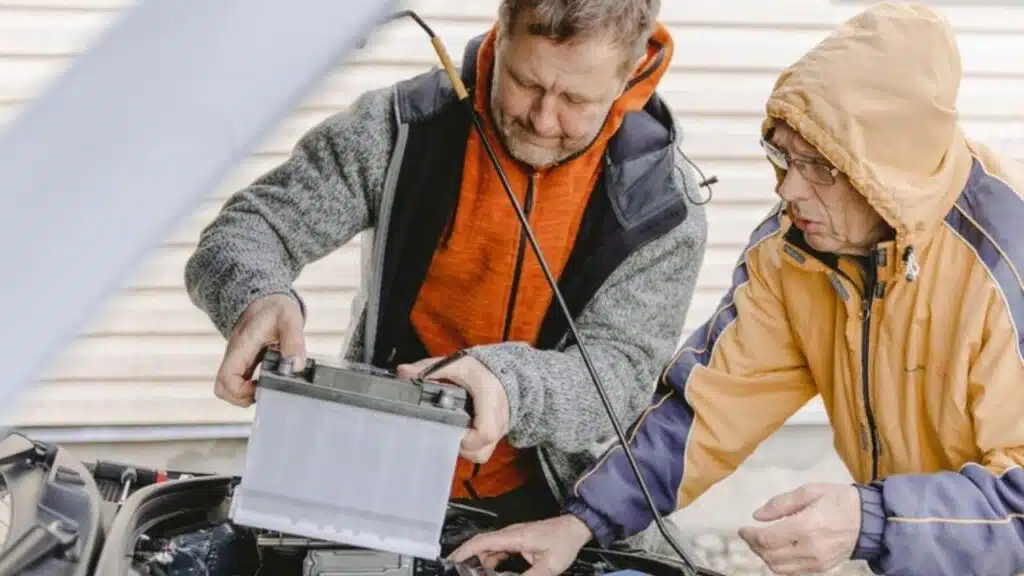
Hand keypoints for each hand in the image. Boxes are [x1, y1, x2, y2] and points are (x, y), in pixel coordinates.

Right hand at [215, 293, 305, 406]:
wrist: (264, 299)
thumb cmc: (275, 307)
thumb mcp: (289, 318)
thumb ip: (294, 341)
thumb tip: (296, 367)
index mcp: (242, 346)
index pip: (226, 377)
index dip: (240, 391)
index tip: (260, 388)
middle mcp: (235, 355)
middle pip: (222, 387)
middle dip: (241, 398)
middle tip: (265, 391)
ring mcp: (237, 360)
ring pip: (228, 387)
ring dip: (246, 394)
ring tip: (269, 386)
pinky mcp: (244, 363)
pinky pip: (239, 381)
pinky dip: (251, 388)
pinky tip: (271, 380)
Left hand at [397, 355, 508, 462]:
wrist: (501, 371)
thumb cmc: (481, 368)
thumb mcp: (456, 363)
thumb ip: (429, 368)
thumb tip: (403, 372)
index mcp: (490, 399)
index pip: (485, 432)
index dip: (466, 440)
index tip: (450, 431)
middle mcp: (499, 418)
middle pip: (481, 450)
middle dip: (461, 447)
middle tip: (446, 432)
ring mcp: (500, 428)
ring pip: (482, 453)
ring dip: (465, 448)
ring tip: (452, 433)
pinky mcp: (497, 433)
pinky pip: (484, 449)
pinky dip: (471, 445)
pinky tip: (460, 433)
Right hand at [448, 514, 592, 575]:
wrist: (575, 528)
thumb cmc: (564, 541)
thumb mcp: (549, 566)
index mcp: (514, 537)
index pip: (482, 541)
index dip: (464, 551)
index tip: (451, 562)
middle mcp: (510, 534)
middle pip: (482, 547)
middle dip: (469, 561)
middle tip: (461, 573)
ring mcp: (513, 537)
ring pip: (489, 550)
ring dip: (483, 564)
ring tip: (479, 575)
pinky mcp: (517, 541)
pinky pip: (498, 552)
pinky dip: (493, 563)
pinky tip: (495, 574)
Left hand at [738, 483, 860, 574]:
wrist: (869, 520)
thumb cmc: (838, 500)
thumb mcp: (808, 492)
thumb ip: (780, 504)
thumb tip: (757, 516)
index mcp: (806, 527)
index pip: (767, 539)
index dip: (750, 536)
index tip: (742, 529)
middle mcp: (810, 548)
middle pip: (769, 556)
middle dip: (754, 546)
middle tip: (750, 535)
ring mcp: (816, 562)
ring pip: (779, 568)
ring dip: (765, 557)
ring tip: (761, 543)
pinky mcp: (822, 568)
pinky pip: (793, 572)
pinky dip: (780, 564)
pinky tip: (777, 551)